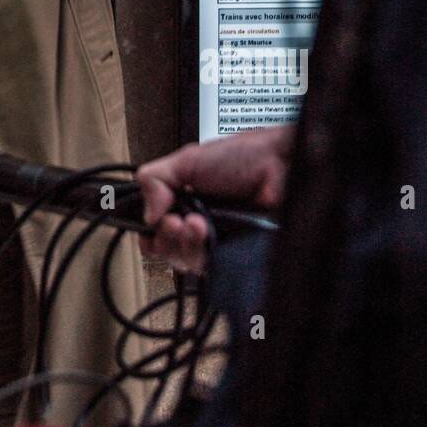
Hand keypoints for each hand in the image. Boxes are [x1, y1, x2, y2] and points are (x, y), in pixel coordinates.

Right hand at [136, 125, 294, 272]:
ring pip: (183, 262)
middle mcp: (199, 224)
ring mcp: (217, 242)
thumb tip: (146, 213)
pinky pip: (207, 268)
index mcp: (185, 202)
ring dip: (182, 242)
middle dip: (164, 236)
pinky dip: (201, 252)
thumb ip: (155, 179)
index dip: (148, 231)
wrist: (280, 166)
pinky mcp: (233, 257)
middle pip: (165, 249)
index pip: (155, 229)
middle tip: (173, 220)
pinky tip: (207, 232)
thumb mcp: (188, 159)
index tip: (151, 222)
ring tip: (194, 222)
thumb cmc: (244, 157)